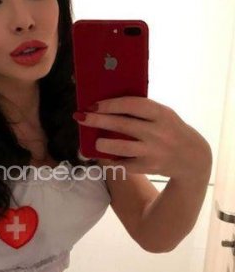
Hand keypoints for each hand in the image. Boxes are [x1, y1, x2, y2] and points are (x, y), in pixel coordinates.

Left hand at [73, 96, 211, 178]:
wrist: (192, 158)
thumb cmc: (170, 129)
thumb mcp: (164, 115)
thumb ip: (142, 110)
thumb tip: (107, 104)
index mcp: (161, 113)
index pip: (132, 105)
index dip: (111, 104)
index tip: (93, 104)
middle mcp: (158, 132)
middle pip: (123, 125)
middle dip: (98, 120)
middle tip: (81, 117)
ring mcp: (153, 151)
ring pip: (121, 147)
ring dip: (104, 144)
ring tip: (96, 142)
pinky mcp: (148, 167)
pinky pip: (124, 164)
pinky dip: (112, 160)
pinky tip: (105, 157)